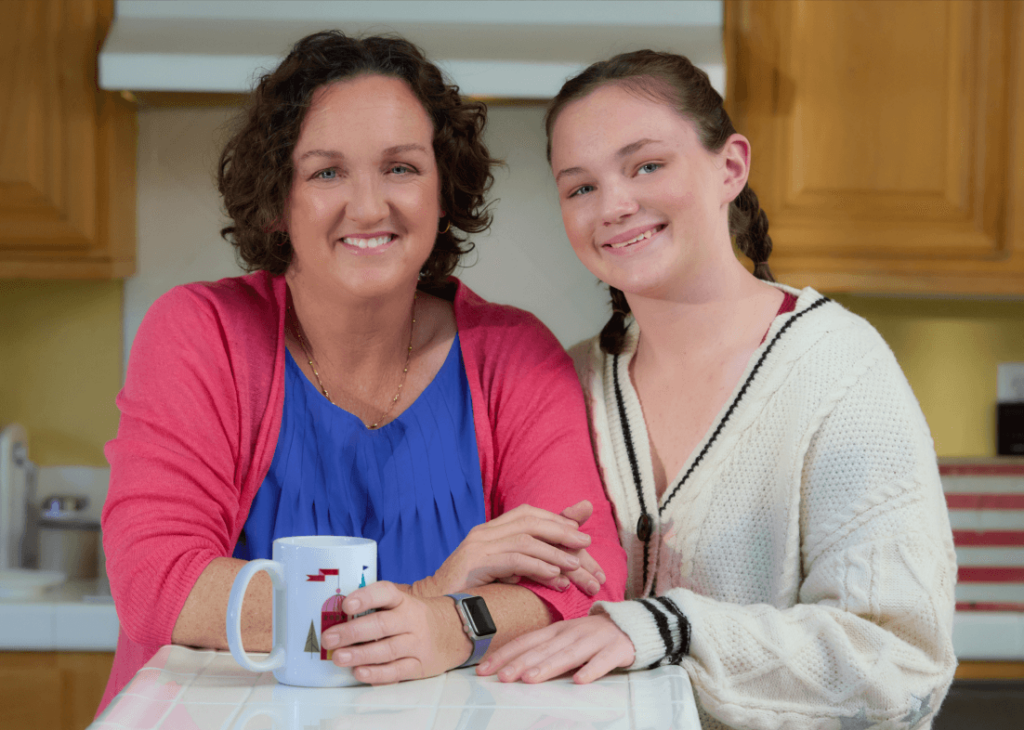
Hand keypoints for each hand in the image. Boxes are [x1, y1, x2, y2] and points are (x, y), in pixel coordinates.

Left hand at [321, 581, 470, 683]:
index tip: (346, 604)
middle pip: (381, 625)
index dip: (365, 597)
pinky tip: (360, 672)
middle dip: (353, 632)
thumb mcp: (403, 604)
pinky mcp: (420, 666)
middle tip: (330, 638)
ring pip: (387, 650)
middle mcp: (412, 620)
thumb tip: (337, 617)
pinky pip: (397, 671)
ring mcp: (417, 644)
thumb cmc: (417, 618)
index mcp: (404, 601)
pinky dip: (378, 674)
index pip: (385, 593)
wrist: (456, 631)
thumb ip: (377, 608)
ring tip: (339, 657)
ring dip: (361, 654)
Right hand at [411, 501, 605, 597]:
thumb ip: (536, 557)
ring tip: (575, 567)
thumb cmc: (476, 594)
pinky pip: (512, 560)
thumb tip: (570, 549)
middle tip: (586, 546)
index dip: (558, 521)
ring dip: (554, 553)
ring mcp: (477, 546)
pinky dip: (536, 566)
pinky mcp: (474, 565)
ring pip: (524, 540)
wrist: (437, 612)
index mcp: (492, 530)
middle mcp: (485, 532)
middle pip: (530, 521)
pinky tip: (554, 576)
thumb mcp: (509, 573)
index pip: (530, 514)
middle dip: (561, 532)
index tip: (582, 537)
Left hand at [476, 614, 634, 683]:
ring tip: (530, 679)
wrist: (631, 625)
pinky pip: (603, 662)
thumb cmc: (591, 636)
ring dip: (548, 666)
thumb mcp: (564, 637)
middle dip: (521, 662)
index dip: (504, 654)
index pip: (526, 641)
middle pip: (543, 649)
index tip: (484, 668)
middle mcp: (572, 633)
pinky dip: (591, 670)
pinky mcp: (615, 650)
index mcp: (557, 629)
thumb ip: (542, 648)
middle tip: (502, 677)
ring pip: (569, 654)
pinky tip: (579, 681)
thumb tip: (509, 665)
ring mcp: (594, 640)